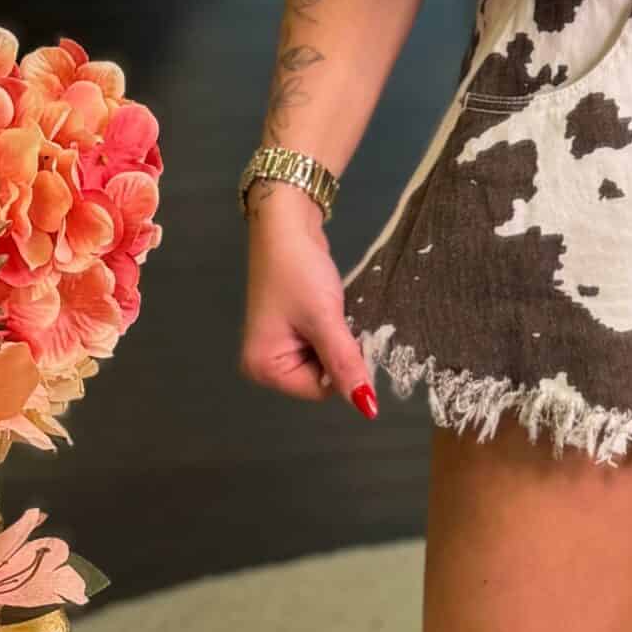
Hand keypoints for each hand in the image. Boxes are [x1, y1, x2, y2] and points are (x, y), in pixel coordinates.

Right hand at [241, 199, 378, 417]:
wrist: (287, 223)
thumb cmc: (298, 272)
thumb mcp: (324, 319)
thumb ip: (345, 364)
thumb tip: (367, 408)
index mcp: (264, 369)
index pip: (320, 390)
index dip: (342, 368)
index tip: (348, 335)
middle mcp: (266, 364)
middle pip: (322, 377)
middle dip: (339, 352)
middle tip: (338, 317)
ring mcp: (278, 345)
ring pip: (326, 359)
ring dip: (339, 339)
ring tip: (334, 310)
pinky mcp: (291, 327)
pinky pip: (321, 342)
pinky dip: (333, 329)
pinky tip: (332, 307)